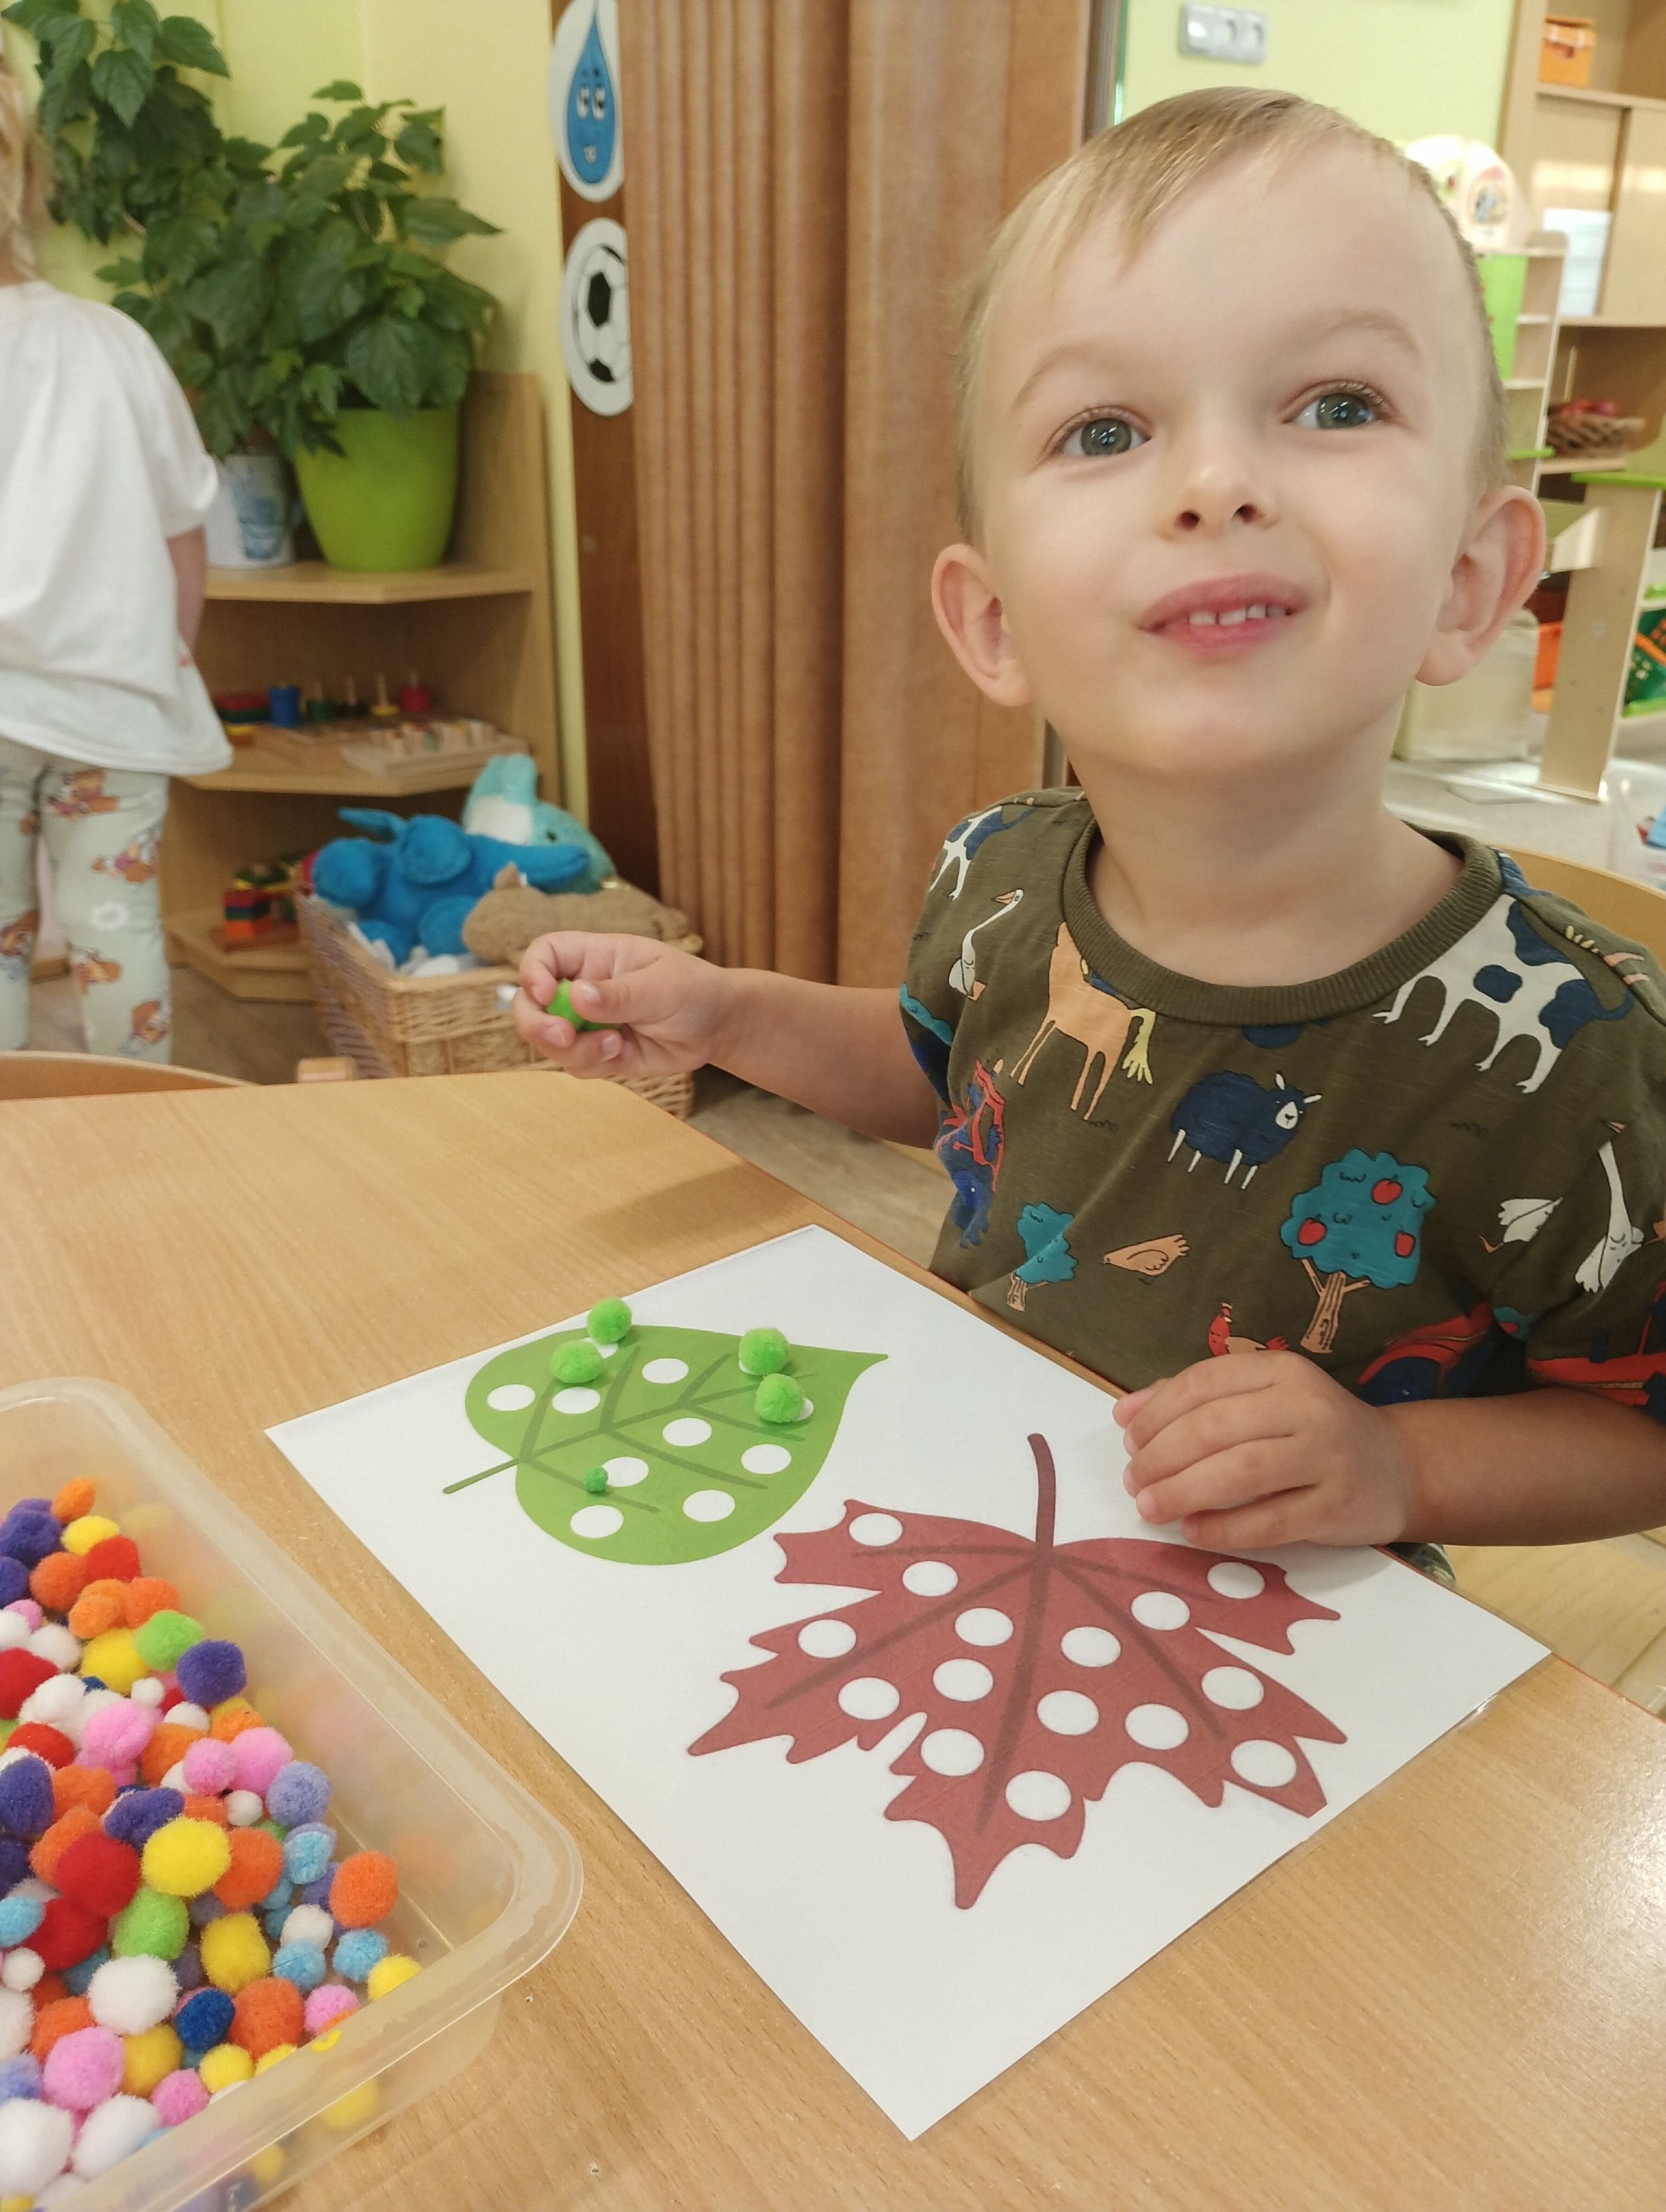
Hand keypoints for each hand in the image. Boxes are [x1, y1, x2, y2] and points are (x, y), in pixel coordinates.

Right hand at [512, 933, 742, 1080]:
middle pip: (531, 1004)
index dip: (532, 972)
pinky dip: (592, 1065)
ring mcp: (587, 1022)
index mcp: (594, 956)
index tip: (545, 994)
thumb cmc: (694, 991)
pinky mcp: (597, 1052)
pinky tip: (624, 1054)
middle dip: (538, 1025)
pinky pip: (574, 1065)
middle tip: (563, 1036)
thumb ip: (619, 994)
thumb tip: (576, 996)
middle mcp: (582, 987)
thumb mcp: (661, 987)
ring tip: (617, 1046)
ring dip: (574, 1050)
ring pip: (550, 1042)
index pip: (544, 954)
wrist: (718, 1027)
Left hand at [1112, 1352, 1417, 1549]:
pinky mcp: (1336, 1506)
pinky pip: (1269, 1521)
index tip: (1127, 1440)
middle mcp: (1307, 1406)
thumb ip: (1198, 1401)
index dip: (1155, 1412)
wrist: (1398, 1469)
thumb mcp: (1263, 1401)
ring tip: (1149, 1507)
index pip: (1203, 1383)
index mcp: (1282, 1371)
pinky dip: (1222, 1528)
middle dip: (1160, 1457)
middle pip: (1214, 1427)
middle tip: (1133, 1481)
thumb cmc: (1312, 1433)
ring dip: (1182, 1491)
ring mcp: (1326, 1456)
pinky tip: (1192, 1531)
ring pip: (1239, 1471)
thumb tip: (1124, 1413)